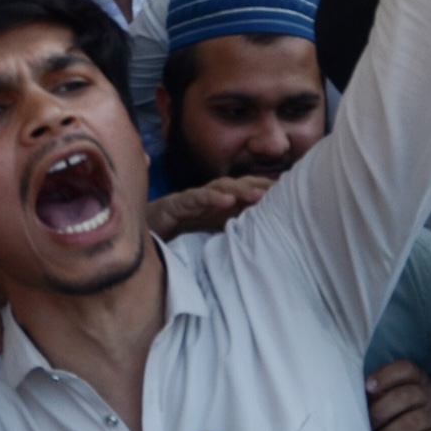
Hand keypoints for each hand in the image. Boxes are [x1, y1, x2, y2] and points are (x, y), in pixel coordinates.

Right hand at [147, 174, 273, 238]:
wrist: (140, 239)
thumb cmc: (176, 238)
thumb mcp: (210, 239)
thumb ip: (232, 236)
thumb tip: (263, 244)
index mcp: (218, 208)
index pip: (247, 195)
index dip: (267, 191)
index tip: (291, 193)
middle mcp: (207, 200)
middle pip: (238, 187)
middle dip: (260, 186)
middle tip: (282, 191)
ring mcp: (191, 201)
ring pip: (220, 189)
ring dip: (240, 189)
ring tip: (259, 195)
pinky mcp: (174, 206)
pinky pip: (194, 199)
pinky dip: (211, 198)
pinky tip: (226, 200)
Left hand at [367, 359, 430, 430]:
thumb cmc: (408, 421)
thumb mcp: (396, 406)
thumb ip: (379, 398)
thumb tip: (353, 400)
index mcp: (419, 380)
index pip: (405, 368)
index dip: (385, 375)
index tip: (367, 388)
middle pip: (403, 396)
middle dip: (378, 413)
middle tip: (365, 428)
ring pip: (408, 424)